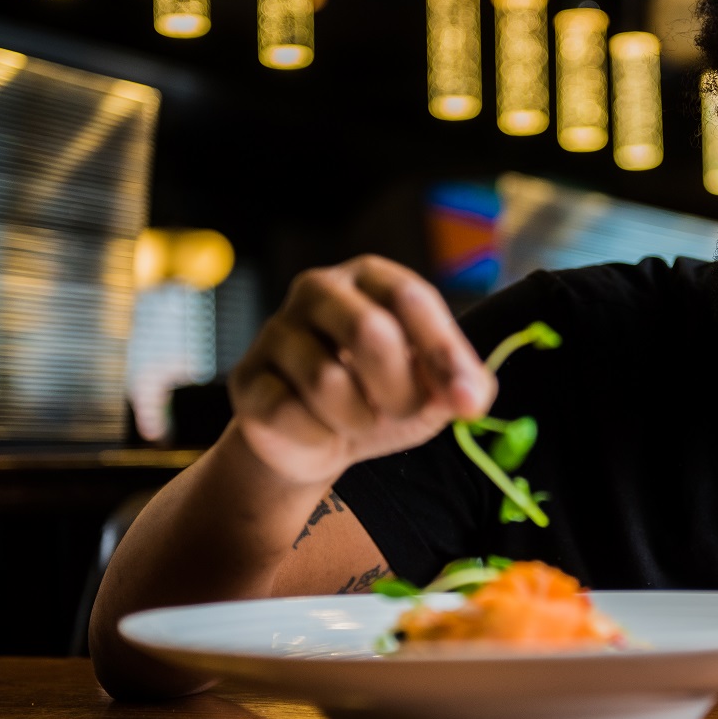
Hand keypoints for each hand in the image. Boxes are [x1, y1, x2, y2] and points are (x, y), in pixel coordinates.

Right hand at [227, 254, 496, 485]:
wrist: (315, 441)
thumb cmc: (383, 396)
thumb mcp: (434, 388)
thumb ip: (464, 385)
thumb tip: (470, 400)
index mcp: (371, 277)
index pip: (412, 298)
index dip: (444, 353)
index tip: (466, 402)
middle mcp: (319, 289)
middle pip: (369, 331)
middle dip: (399, 388)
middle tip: (405, 411)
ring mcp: (276, 330)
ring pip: (327, 380)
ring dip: (358, 419)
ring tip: (359, 420)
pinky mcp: (247, 377)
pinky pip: (289, 412)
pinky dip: (318, 436)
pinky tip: (319, 431)